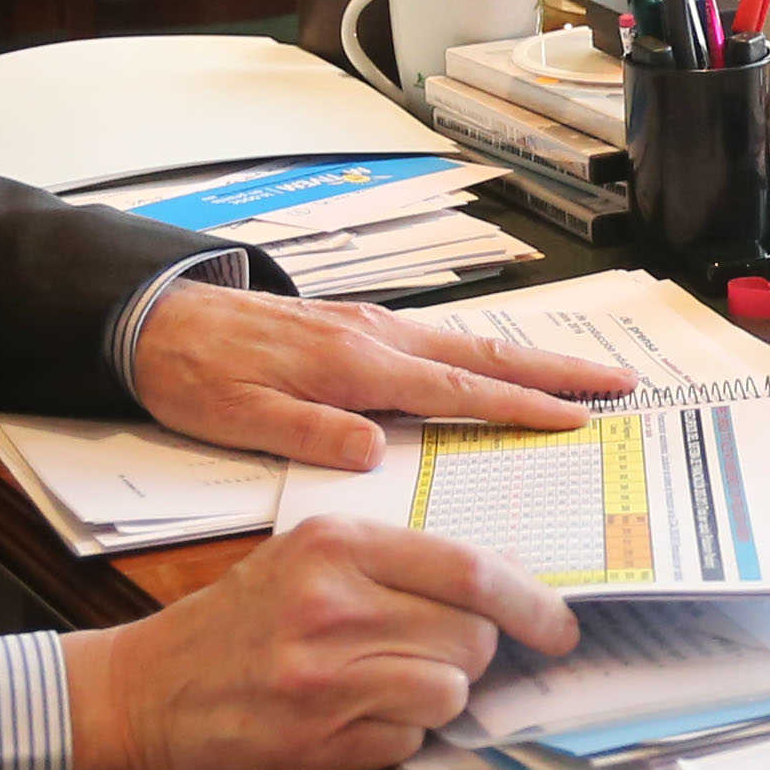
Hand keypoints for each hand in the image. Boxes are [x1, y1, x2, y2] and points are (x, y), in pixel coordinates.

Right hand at [67, 516, 579, 769]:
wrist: (131, 701)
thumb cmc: (226, 631)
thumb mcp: (303, 566)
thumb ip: (394, 567)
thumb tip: (504, 578)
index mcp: (335, 545)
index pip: (470, 569)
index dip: (532, 602)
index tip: (560, 626)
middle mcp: (333, 603)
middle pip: (473, 634)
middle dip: (472, 655)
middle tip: (428, 660)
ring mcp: (325, 676)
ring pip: (449, 691)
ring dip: (431, 700)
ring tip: (374, 691)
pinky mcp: (316, 742)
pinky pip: (408, 743)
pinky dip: (394, 742)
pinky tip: (344, 726)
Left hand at [125, 281, 635, 470]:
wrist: (151, 319)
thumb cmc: (192, 376)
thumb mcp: (237, 419)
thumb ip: (307, 433)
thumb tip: (373, 449)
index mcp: (353, 366)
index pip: (456, 389)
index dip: (521, 406)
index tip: (578, 418)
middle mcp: (371, 336)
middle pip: (483, 354)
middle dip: (556, 371)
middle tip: (619, 383)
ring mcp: (365, 325)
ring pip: (465, 342)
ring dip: (528, 359)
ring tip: (581, 373)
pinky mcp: (351, 325)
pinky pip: (437, 339)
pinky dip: (483, 352)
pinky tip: (494, 362)